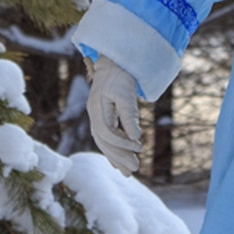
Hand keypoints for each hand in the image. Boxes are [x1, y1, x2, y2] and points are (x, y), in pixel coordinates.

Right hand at [84, 55, 145, 173]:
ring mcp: (96, 115)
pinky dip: (113, 149)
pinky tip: (119, 162)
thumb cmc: (121, 75)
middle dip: (118, 156)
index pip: (105, 132)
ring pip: (104, 142)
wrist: (114, 62)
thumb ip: (129, 116)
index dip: (121, 143)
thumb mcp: (127, 94)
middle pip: (103, 141)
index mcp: (96, 107)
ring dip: (116, 157)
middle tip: (134, 170)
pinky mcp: (102, 116)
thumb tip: (136, 138)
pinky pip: (105, 137)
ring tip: (129, 171)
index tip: (139, 147)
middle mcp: (93, 114)